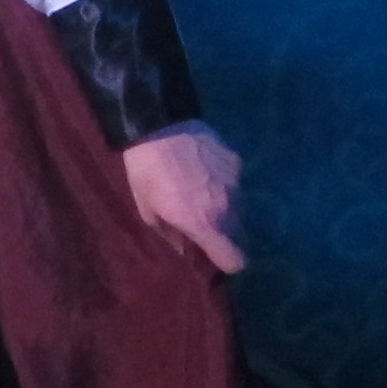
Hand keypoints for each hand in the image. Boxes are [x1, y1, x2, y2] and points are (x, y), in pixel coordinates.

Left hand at [122, 124, 244, 272]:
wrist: (159, 124)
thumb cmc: (146, 171)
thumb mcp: (146, 207)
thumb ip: (169, 234)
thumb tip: (183, 250)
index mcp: (204, 224)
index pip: (236, 260)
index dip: (226, 262)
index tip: (214, 256)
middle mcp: (228, 209)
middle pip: (240, 236)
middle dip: (225, 236)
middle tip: (204, 226)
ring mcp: (237, 184)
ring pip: (240, 210)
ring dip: (226, 210)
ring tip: (202, 196)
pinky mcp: (238, 163)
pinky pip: (237, 185)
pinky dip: (225, 186)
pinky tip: (206, 173)